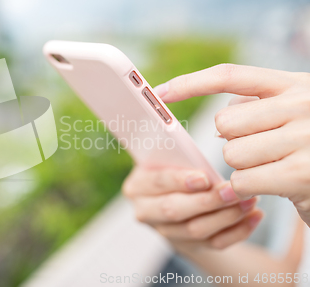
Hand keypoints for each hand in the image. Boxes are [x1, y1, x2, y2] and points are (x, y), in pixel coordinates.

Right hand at [122, 167, 261, 251]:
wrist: (174, 193)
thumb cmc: (173, 166)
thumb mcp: (168, 156)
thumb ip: (178, 153)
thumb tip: (194, 147)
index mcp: (137, 186)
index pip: (157, 183)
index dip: (180, 181)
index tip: (204, 178)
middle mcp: (145, 212)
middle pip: (175, 210)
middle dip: (207, 201)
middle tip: (233, 190)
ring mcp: (165, 232)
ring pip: (196, 230)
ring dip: (227, 216)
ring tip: (250, 200)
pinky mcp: (187, 246)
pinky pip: (215, 244)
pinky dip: (238, 231)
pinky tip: (255, 216)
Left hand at [154, 64, 309, 225]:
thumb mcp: (292, 117)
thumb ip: (257, 109)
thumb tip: (222, 121)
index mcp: (295, 84)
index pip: (230, 76)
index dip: (191, 83)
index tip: (160, 93)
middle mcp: (303, 104)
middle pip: (225, 124)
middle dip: (233, 143)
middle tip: (261, 151)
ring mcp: (306, 137)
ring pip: (231, 153)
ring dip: (243, 167)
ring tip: (273, 168)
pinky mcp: (302, 173)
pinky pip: (242, 180)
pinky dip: (245, 189)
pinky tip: (269, 186)